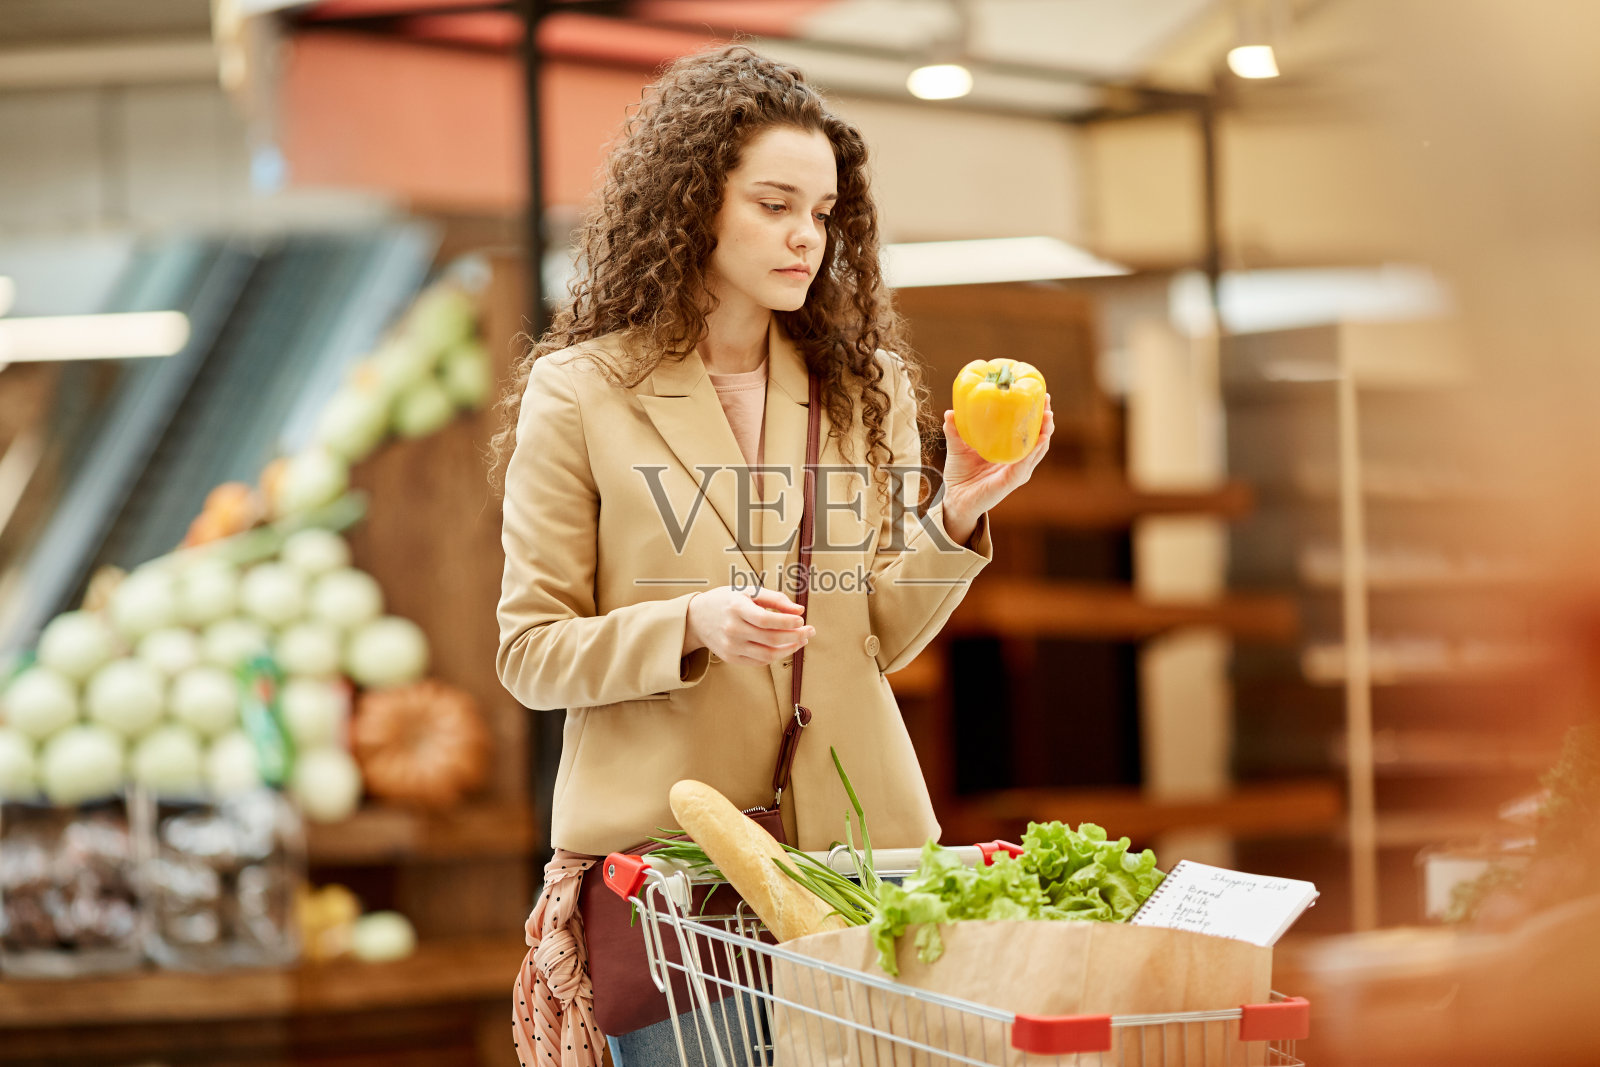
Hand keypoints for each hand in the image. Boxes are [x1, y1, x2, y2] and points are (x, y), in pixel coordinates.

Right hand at [683, 586, 813, 665]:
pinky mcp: (731, 658)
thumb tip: (799, 610)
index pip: (765, 619)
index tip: (801, 620)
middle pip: (770, 639)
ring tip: (801, 640)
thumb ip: (774, 598)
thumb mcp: (747, 591)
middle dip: (795, 636)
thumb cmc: (726, 601)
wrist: (696, 618)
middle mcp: (732, 629)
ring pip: (767, 655)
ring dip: (789, 649)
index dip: (786, 622)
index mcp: (735, 608)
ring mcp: (731, 646)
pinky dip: (775, 655)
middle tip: (810, 631)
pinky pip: (759, 661)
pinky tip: (784, 646)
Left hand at [940, 396, 1054, 544]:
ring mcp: (1016, 472)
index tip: (1040, 395)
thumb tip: (950, 412)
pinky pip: (1024, 466)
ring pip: (1037, 451)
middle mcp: (1018, 462)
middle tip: (1046, 402)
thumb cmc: (961, 473)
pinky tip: (1039, 440)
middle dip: (1046, 420)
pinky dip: (1032, 452)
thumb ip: (955, 431)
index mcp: (1010, 451)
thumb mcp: (957, 447)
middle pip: (1039, 439)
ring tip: (1048, 417)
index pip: (1028, 431)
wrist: (955, 499)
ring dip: (1044, 433)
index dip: (1036, 414)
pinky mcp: (1010, 482)